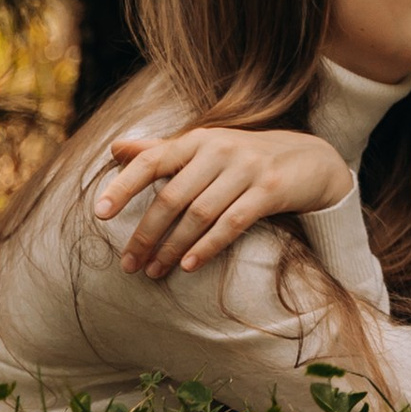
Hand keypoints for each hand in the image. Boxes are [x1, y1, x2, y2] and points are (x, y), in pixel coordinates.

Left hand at [97, 126, 352, 277]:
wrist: (310, 159)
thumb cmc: (245, 158)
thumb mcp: (204, 148)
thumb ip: (161, 151)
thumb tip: (115, 147)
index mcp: (198, 140)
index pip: (152, 161)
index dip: (124, 186)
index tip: (100, 213)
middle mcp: (220, 150)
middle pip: (172, 196)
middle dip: (146, 233)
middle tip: (128, 264)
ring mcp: (247, 169)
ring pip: (200, 213)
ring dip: (173, 247)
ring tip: (154, 271)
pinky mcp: (270, 190)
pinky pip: (233, 222)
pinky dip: (208, 245)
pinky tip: (189, 265)